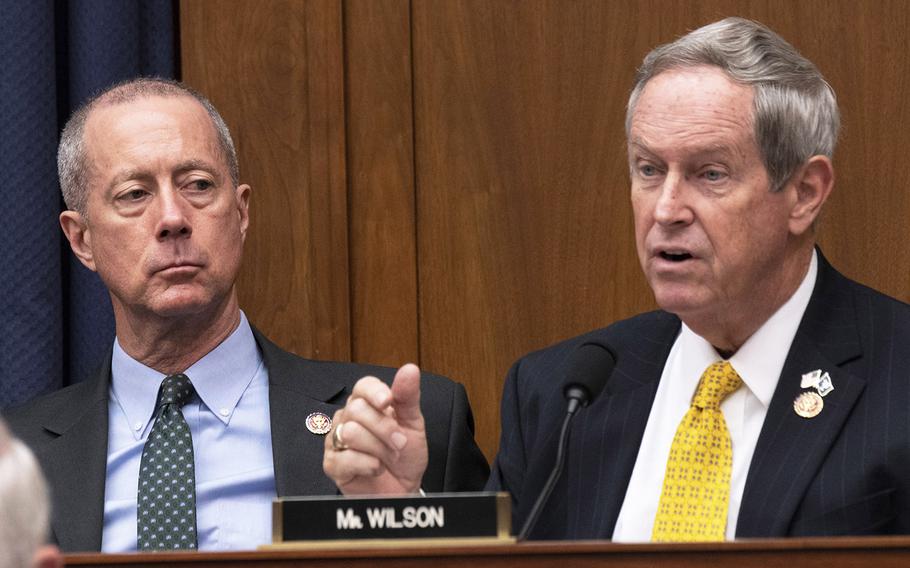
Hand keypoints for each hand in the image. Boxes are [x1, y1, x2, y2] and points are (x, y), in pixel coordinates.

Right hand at [323, 363, 428, 493]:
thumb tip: (410, 369)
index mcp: (367, 403)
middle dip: (385, 429)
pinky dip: (368, 465)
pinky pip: (345, 458)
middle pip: (357, 410)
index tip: (387, 401)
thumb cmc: (404, 455)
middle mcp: (348, 418)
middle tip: (400, 443)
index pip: (362, 386)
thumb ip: (408, 397)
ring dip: (379, 449)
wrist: (403, 488)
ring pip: (350, 433)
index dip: (374, 392)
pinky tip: (375, 469)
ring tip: (389, 457)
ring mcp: (336, 440)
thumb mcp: (413, 424)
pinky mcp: (332, 464)